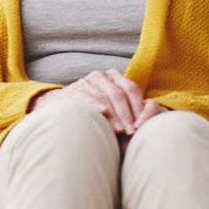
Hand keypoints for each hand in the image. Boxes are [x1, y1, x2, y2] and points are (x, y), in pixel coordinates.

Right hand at [36, 68, 165, 135]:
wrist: (61, 106)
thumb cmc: (93, 110)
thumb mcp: (111, 105)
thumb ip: (127, 110)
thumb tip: (147, 124)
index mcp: (114, 76)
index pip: (131, 89)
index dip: (139, 107)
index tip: (144, 125)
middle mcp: (102, 76)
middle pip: (120, 94)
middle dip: (127, 115)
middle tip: (132, 132)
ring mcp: (87, 81)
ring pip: (105, 98)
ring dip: (114, 115)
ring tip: (120, 130)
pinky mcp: (73, 90)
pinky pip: (87, 97)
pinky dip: (95, 105)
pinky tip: (102, 113)